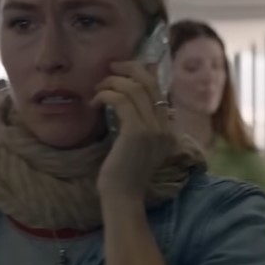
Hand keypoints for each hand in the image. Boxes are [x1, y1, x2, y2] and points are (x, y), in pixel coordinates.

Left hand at [92, 61, 173, 198]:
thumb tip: (129, 99)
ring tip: (97, 89)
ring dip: (112, 83)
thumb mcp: (139, 146)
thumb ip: (142, 124)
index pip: (159, 90)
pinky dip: (105, 95)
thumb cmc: (124, 174)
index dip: (141, 73)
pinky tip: (94, 102)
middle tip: (110, 68)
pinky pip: (121, 100)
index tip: (121, 71)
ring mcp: (154, 128)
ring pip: (134, 88)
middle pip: (150, 82)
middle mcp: (166, 127)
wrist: (123, 197)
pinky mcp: (137, 131)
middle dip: (129, 68)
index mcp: (170, 130)